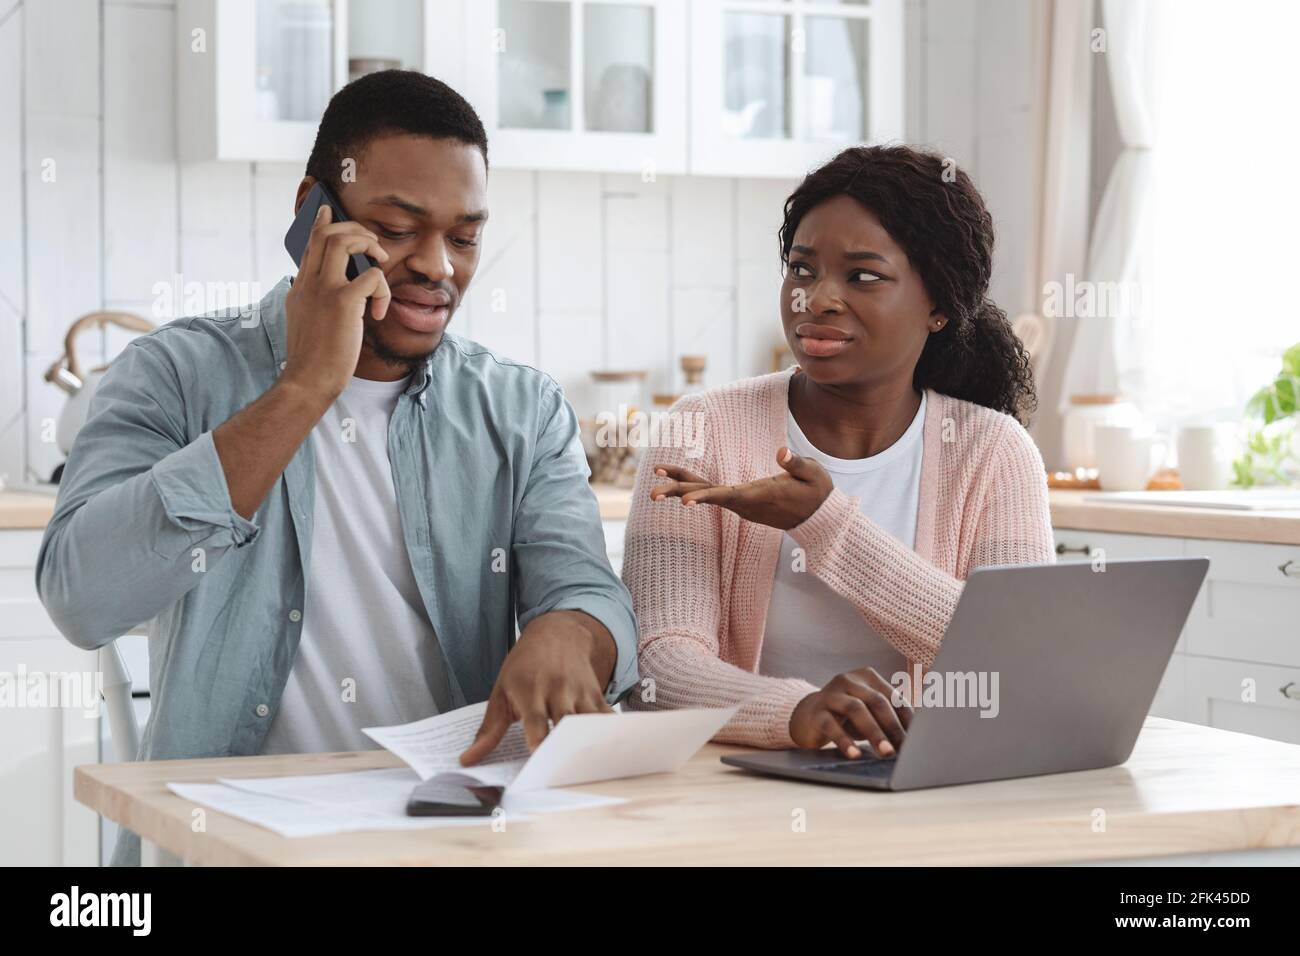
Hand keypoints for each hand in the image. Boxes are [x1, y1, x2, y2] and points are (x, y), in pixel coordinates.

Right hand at [280, 203, 391, 403]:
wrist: (307, 381)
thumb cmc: (313, 359)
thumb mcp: (306, 322)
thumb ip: (314, 301)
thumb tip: (332, 293)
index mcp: (301, 287)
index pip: (309, 244)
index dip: (321, 224)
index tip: (328, 211)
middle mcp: (309, 282)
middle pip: (326, 232)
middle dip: (355, 229)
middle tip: (374, 245)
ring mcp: (324, 290)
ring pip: (343, 241)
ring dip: (369, 245)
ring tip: (381, 263)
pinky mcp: (343, 303)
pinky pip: (372, 277)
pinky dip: (382, 289)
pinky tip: (379, 313)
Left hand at [459, 610, 615, 765]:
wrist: (557, 634)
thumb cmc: (525, 666)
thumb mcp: (501, 692)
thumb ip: (488, 730)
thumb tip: (468, 760)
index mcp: (530, 690)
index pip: (536, 720)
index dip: (539, 739)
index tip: (538, 757)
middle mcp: (557, 689)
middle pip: (565, 723)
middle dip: (564, 747)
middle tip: (562, 772)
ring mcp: (579, 691)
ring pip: (588, 721)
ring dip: (588, 743)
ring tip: (587, 767)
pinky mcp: (596, 694)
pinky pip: (606, 717)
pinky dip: (609, 733)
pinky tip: (610, 751)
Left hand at [649, 447, 832, 529]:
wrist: (818, 518)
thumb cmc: (817, 493)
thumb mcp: (813, 475)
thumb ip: (797, 464)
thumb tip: (782, 452)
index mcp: (759, 496)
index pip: (727, 496)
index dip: (705, 498)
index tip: (684, 502)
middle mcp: (745, 502)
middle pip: (707, 496)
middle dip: (679, 492)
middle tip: (652, 493)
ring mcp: (742, 503)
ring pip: (706, 493)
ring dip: (680, 486)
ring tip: (655, 479)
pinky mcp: (741, 501)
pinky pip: (713, 493)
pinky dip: (694, 487)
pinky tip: (676, 483)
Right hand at [789, 667, 912, 758]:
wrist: (808, 717)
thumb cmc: (846, 717)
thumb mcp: (869, 713)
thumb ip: (888, 719)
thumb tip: (915, 739)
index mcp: (867, 677)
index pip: (893, 697)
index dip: (907, 720)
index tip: (918, 741)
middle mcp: (849, 680)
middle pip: (877, 701)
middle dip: (893, 727)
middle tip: (903, 749)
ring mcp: (831, 693)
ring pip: (856, 709)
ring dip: (874, 732)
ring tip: (885, 753)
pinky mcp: (816, 711)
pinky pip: (831, 725)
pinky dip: (845, 741)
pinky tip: (855, 754)